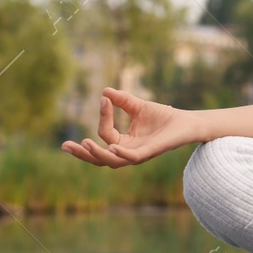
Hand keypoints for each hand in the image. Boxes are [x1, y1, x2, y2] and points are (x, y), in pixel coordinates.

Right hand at [60, 87, 194, 166]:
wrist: (188, 122)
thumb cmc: (164, 117)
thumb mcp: (138, 106)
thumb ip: (122, 101)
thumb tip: (104, 91)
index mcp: (124, 143)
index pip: (105, 135)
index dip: (103, 117)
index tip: (104, 99)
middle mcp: (128, 152)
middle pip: (100, 158)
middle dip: (82, 154)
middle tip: (65, 146)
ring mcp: (139, 154)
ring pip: (112, 161)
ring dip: (96, 154)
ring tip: (84, 144)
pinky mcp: (151, 152)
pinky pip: (132, 158)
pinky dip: (121, 154)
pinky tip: (111, 147)